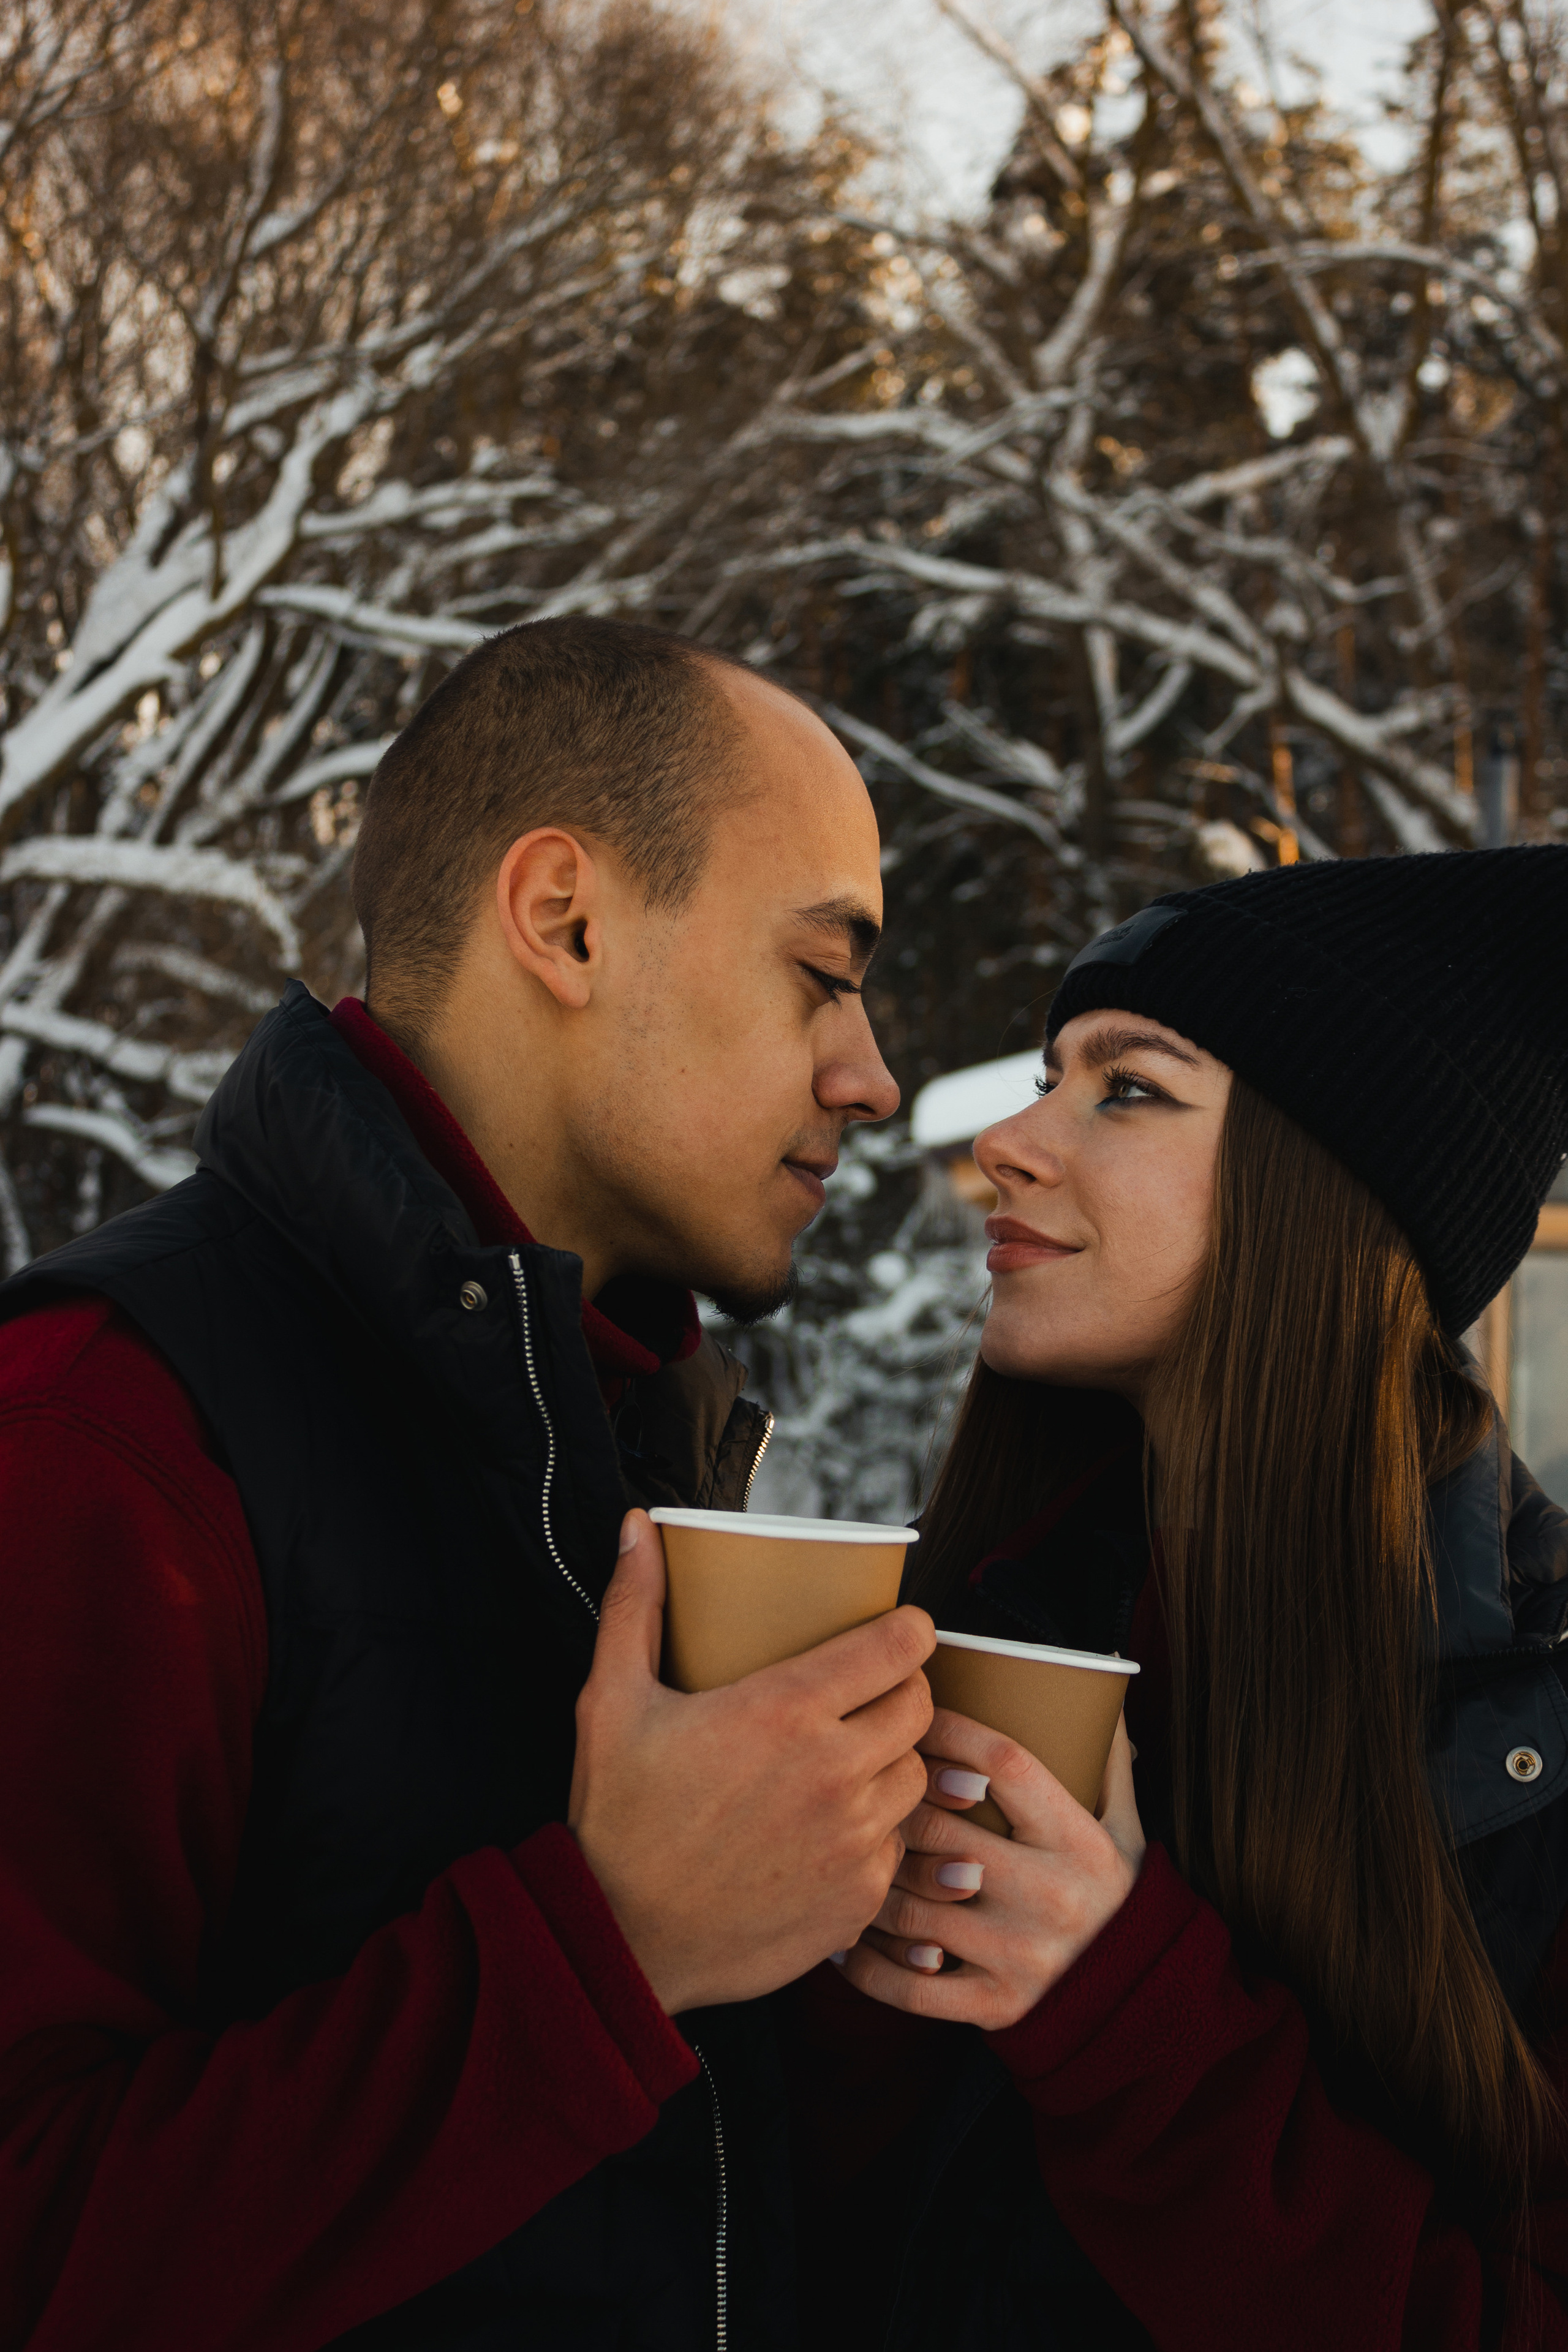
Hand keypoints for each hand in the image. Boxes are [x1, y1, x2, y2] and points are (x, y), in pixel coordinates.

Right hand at [568, 1510, 934, 2014]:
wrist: (622, 1938)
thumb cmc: (618, 1815)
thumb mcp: (611, 1701)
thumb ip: (633, 1606)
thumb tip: (639, 1526)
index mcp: (784, 1710)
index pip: (899, 1644)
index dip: (907, 1629)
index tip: (893, 1630)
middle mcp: (834, 1771)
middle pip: (921, 1705)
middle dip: (903, 1689)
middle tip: (865, 1693)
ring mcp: (853, 1839)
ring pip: (917, 1774)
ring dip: (894, 1759)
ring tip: (849, 1758)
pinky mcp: (859, 1897)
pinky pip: (897, 1844)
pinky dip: (876, 1831)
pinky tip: (831, 1827)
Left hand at [836, 1704, 1144, 2029]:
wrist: (1142, 2000)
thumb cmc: (1116, 1894)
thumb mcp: (1124, 1824)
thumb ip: (1105, 1756)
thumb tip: (1101, 1675)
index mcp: (1077, 1839)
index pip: (1003, 1763)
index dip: (949, 1730)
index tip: (912, 1713)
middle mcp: (1049, 1895)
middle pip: (940, 1829)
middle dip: (891, 1802)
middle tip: (855, 1784)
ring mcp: (1018, 1955)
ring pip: (912, 1905)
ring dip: (866, 1877)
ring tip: (834, 1853)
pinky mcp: (996, 2007)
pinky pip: (909, 1986)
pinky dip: (866, 1965)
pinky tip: (842, 1941)